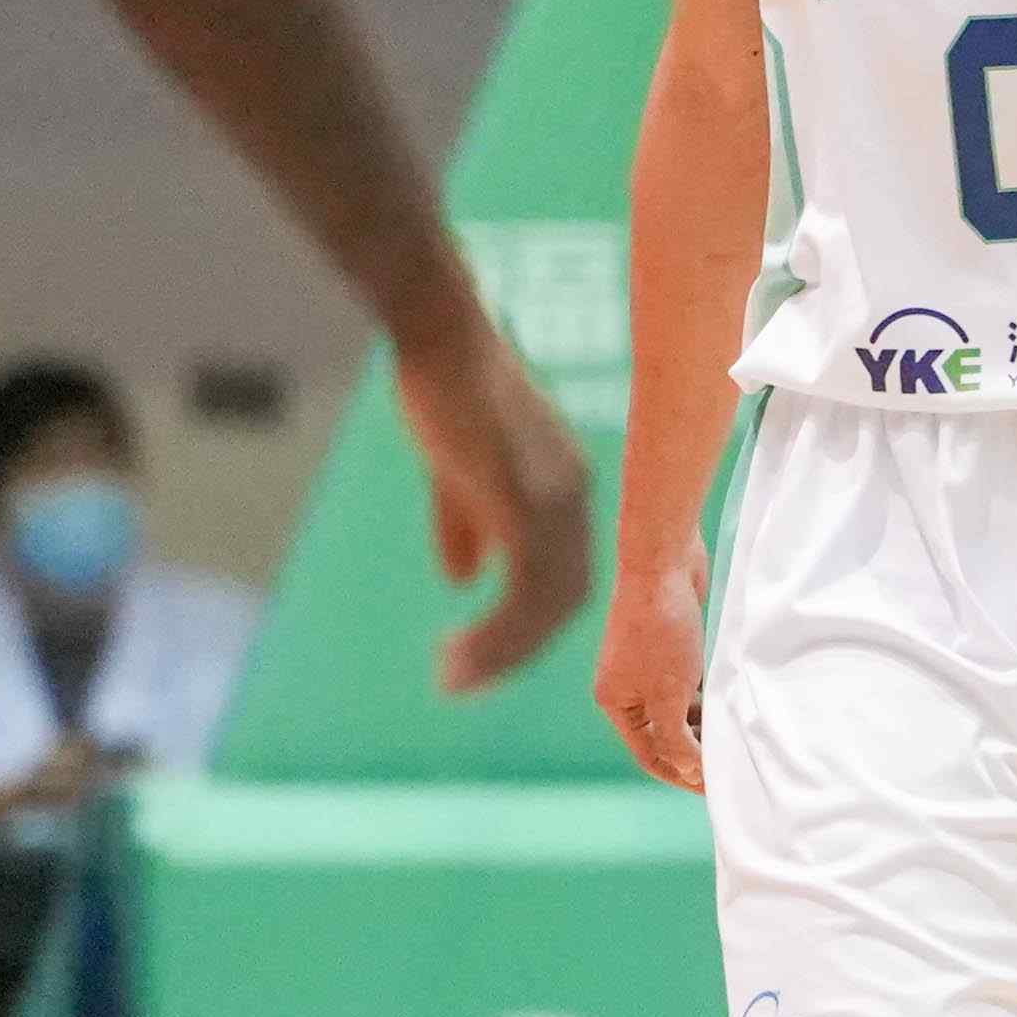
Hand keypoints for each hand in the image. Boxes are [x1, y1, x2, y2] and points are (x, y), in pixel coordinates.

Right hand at [395, 316, 595, 693]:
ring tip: (454, 678)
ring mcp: (557, 501)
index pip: (568, 577)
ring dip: (502, 652)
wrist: (440, 338)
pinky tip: (457, 652)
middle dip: (518, 649)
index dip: (532, 624)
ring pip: (548, 605)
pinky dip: (495, 633)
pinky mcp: (529, 501)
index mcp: (566, 490)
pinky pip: (524, 590)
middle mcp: (575, 499)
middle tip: (465, 679)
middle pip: (568, 600)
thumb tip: (463, 579)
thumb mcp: (456, 470)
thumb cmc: (444, 389)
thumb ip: (466, 524)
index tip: (487, 655)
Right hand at [595, 546, 708, 792]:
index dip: (680, 774)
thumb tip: (687, 771)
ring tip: (733, 735)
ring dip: (703, 724)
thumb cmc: (660, 627)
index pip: (649, 754)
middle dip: (694, 750)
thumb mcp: (669, 693)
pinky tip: (730, 702)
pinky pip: (689, 685)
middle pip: (664, 734)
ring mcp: (648, 666)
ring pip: (679, 709)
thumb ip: (675, 737)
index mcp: (616, 702)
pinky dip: (707, 696)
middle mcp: (627, 686)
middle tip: (730, 763)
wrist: (663, 559)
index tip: (712, 787)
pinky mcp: (670, 646)